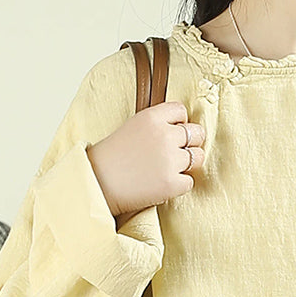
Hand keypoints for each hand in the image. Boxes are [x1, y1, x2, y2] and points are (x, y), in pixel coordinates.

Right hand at [87, 101, 207, 223]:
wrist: (97, 182)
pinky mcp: (172, 183)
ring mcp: (170, 160)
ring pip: (198, 157)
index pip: (182, 111)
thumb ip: (157, 124)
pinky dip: (180, 184)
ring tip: (170, 169)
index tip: (172, 133)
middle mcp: (164, 135)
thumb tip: (182, 129)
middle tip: (176, 153)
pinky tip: (162, 184)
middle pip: (197, 133)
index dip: (179, 123)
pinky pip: (190, 181)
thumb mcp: (132, 127)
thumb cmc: (112, 157)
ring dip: (189, 163)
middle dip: (190, 142)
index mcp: (152, 117)